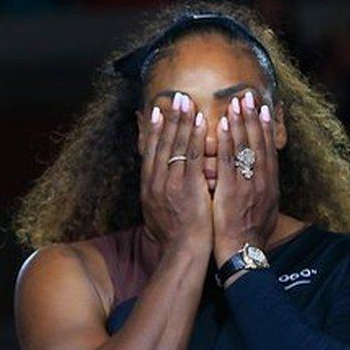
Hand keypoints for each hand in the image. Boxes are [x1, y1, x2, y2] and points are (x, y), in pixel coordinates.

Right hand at [139, 92, 211, 254]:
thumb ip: (157, 194)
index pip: (150, 152)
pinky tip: (200, 121)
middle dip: (168, 119)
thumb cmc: (173, 237)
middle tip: (173, 97)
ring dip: (182, 121)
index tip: (156, 112)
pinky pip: (193, 155)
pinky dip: (196, 136)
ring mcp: (171, 182)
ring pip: (176, 145)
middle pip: (161, 143)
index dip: (153, 130)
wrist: (182, 252)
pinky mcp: (189, 185)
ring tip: (186, 101)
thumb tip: (157, 182)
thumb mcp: (156, 213)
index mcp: (148, 187)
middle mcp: (156, 181)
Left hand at [212, 91, 278, 265]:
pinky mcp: (232, 189)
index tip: (262, 108)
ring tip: (236, 102)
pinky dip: (226, 140)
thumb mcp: (263, 212)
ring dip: (240, 122)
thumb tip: (260, 182)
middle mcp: (262, 180)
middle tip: (248, 96)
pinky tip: (220, 124)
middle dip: (253, 118)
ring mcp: (248, 183)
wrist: (244, 253)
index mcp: (269, 185)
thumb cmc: (249, 236)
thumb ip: (261, 193)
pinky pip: (228, 159)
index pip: (268, 150)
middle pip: (259, 143)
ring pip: (245, 146)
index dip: (264, 128)